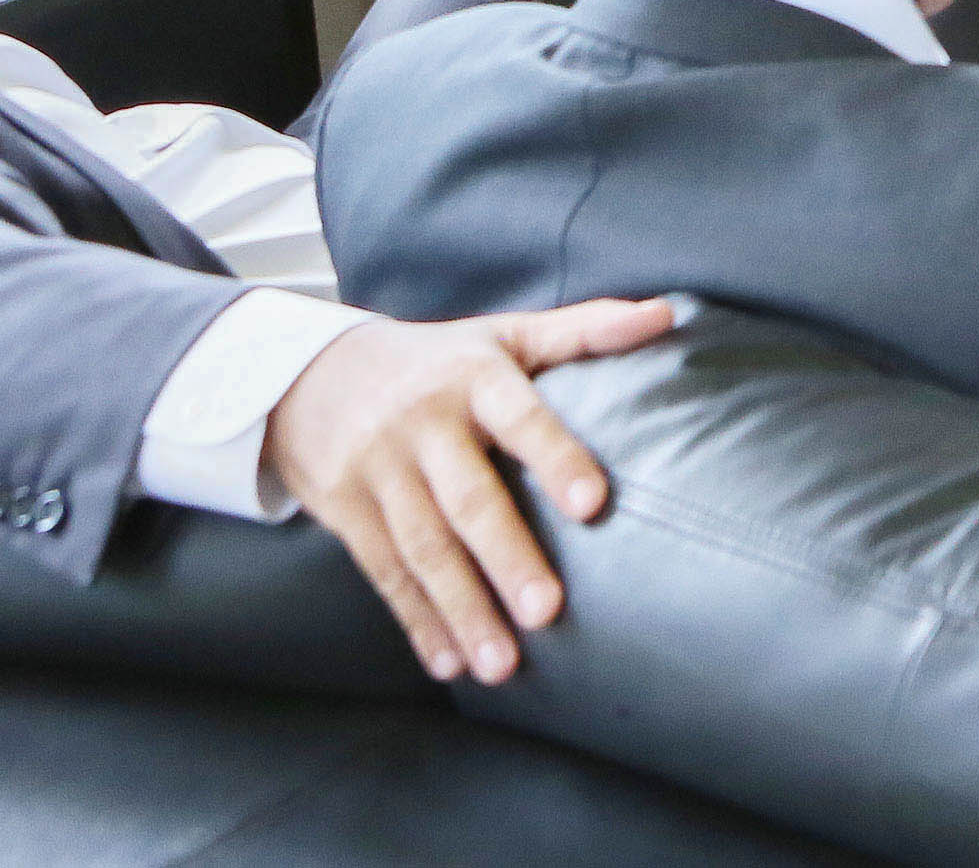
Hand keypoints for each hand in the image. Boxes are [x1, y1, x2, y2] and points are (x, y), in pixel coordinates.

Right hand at [262, 298, 675, 683]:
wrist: (311, 372)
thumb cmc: (439, 360)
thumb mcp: (505, 334)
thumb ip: (584, 329)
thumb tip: (668, 313)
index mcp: (474, 377)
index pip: (521, 418)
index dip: (556, 458)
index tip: (594, 505)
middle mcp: (423, 424)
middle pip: (468, 499)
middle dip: (507, 558)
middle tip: (548, 612)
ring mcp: (379, 470)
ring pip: (423, 548)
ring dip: (463, 609)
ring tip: (502, 666)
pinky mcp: (345, 510)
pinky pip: (385, 573)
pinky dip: (418, 621)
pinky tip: (450, 663)